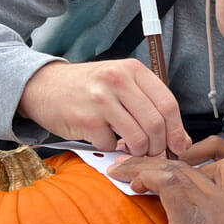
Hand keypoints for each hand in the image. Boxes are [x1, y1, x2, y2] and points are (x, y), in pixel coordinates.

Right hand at [17, 59, 192, 154]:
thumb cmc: (88, 88)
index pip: (168, 104)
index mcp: (133, 69)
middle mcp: (118, 80)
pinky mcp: (86, 120)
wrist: (43, 87)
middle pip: (155, 124)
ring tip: (130, 148)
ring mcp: (101, 99)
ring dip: (137, 151)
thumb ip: (150, 105)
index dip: (177, 130)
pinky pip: (111, 145)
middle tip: (153, 153)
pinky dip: (110, 148)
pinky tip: (103, 137)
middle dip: (158, 146)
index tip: (178, 146)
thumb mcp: (121, 83)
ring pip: (137, 138)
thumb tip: (180, 139)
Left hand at [131, 158, 223, 223]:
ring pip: (173, 169)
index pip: (219, 171)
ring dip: (143, 167)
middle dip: (158, 164)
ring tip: (121, 171)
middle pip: (187, 167)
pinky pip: (167, 183)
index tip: (170, 176)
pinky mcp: (192, 216)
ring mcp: (210, 203)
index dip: (189, 170)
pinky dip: (146, 177)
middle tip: (134, 167)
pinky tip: (133, 183)